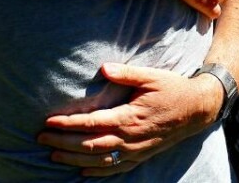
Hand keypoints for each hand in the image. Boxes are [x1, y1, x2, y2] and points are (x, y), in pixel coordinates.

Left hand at [38, 64, 220, 176]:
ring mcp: (135, 149)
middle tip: (41, 139)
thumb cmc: (173, 89)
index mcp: (130, 117)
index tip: (49, 122)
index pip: (92, 123)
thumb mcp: (152, 76)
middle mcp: (130, 137)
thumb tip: (103, 68)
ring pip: (99, 159)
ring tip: (53, 156)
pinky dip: (97, 171)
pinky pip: (115, 168)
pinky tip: (82, 171)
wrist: (197, 109)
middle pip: (89, 145)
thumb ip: (126, 73)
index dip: (69, 124)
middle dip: (63, 143)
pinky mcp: (141, 155)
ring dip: (74, 159)